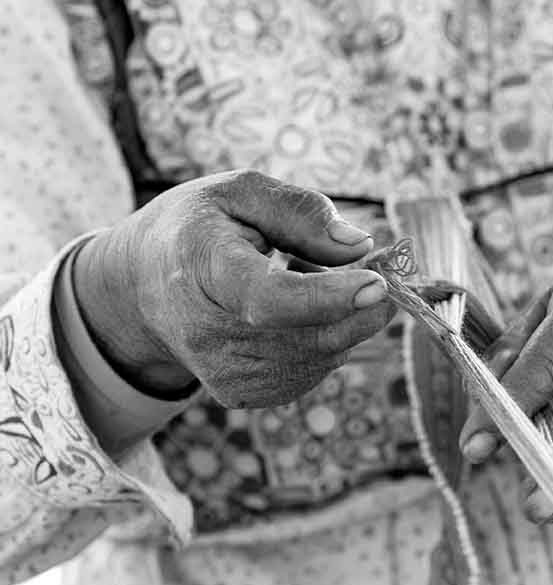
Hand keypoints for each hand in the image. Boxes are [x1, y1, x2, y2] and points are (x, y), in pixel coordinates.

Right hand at [72, 171, 393, 407]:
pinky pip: (312, 370)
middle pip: (309, 336)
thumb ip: (302, 211)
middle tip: (379, 268)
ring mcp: (221, 371)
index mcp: (203, 269)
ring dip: (343, 318)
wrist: (141, 284)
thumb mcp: (241, 191)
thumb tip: (360, 246)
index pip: (268, 299)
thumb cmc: (199, 227)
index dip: (328, 297)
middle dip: (362, 306)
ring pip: (321, 356)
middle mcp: (206, 332)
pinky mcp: (238, 393)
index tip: (377, 284)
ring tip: (307, 276)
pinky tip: (301, 310)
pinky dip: (327, 339)